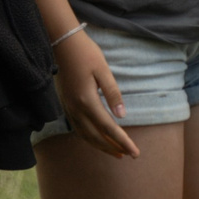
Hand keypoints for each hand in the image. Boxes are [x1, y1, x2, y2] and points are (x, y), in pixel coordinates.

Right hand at [53, 29, 136, 157]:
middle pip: (95, 136)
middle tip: (127, 154)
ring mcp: (69, 108)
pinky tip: (97, 138)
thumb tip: (122, 115)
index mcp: (87, 101)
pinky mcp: (66, 104)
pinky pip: (78, 128)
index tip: (135, 152)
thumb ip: (113, 93)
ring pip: (85, 135)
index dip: (122, 141)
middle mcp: (76, 109)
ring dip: (100, 145)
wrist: (63, 44)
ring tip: (115, 151)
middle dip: (112, 147)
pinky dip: (89, 138)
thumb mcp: (103, 71)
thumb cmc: (86, 54)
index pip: (108, 127)